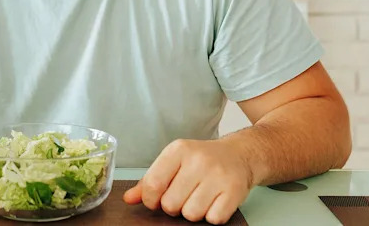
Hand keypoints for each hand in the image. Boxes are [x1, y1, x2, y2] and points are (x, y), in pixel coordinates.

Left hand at [123, 139, 252, 223]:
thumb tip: (128, 199)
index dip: (150, 200)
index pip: (152, 184)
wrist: (239, 154)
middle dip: (174, 206)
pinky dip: (212, 215)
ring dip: (193, 212)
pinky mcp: (234, 191)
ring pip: (191, 214)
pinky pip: (213, 219)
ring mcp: (218, 176)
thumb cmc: (202, 160)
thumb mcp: (174, 162)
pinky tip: (214, 201)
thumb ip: (149, 180)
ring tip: (199, 197)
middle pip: (170, 204)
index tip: (156, 200)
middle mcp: (198, 160)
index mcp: (178, 150)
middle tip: (183, 196)